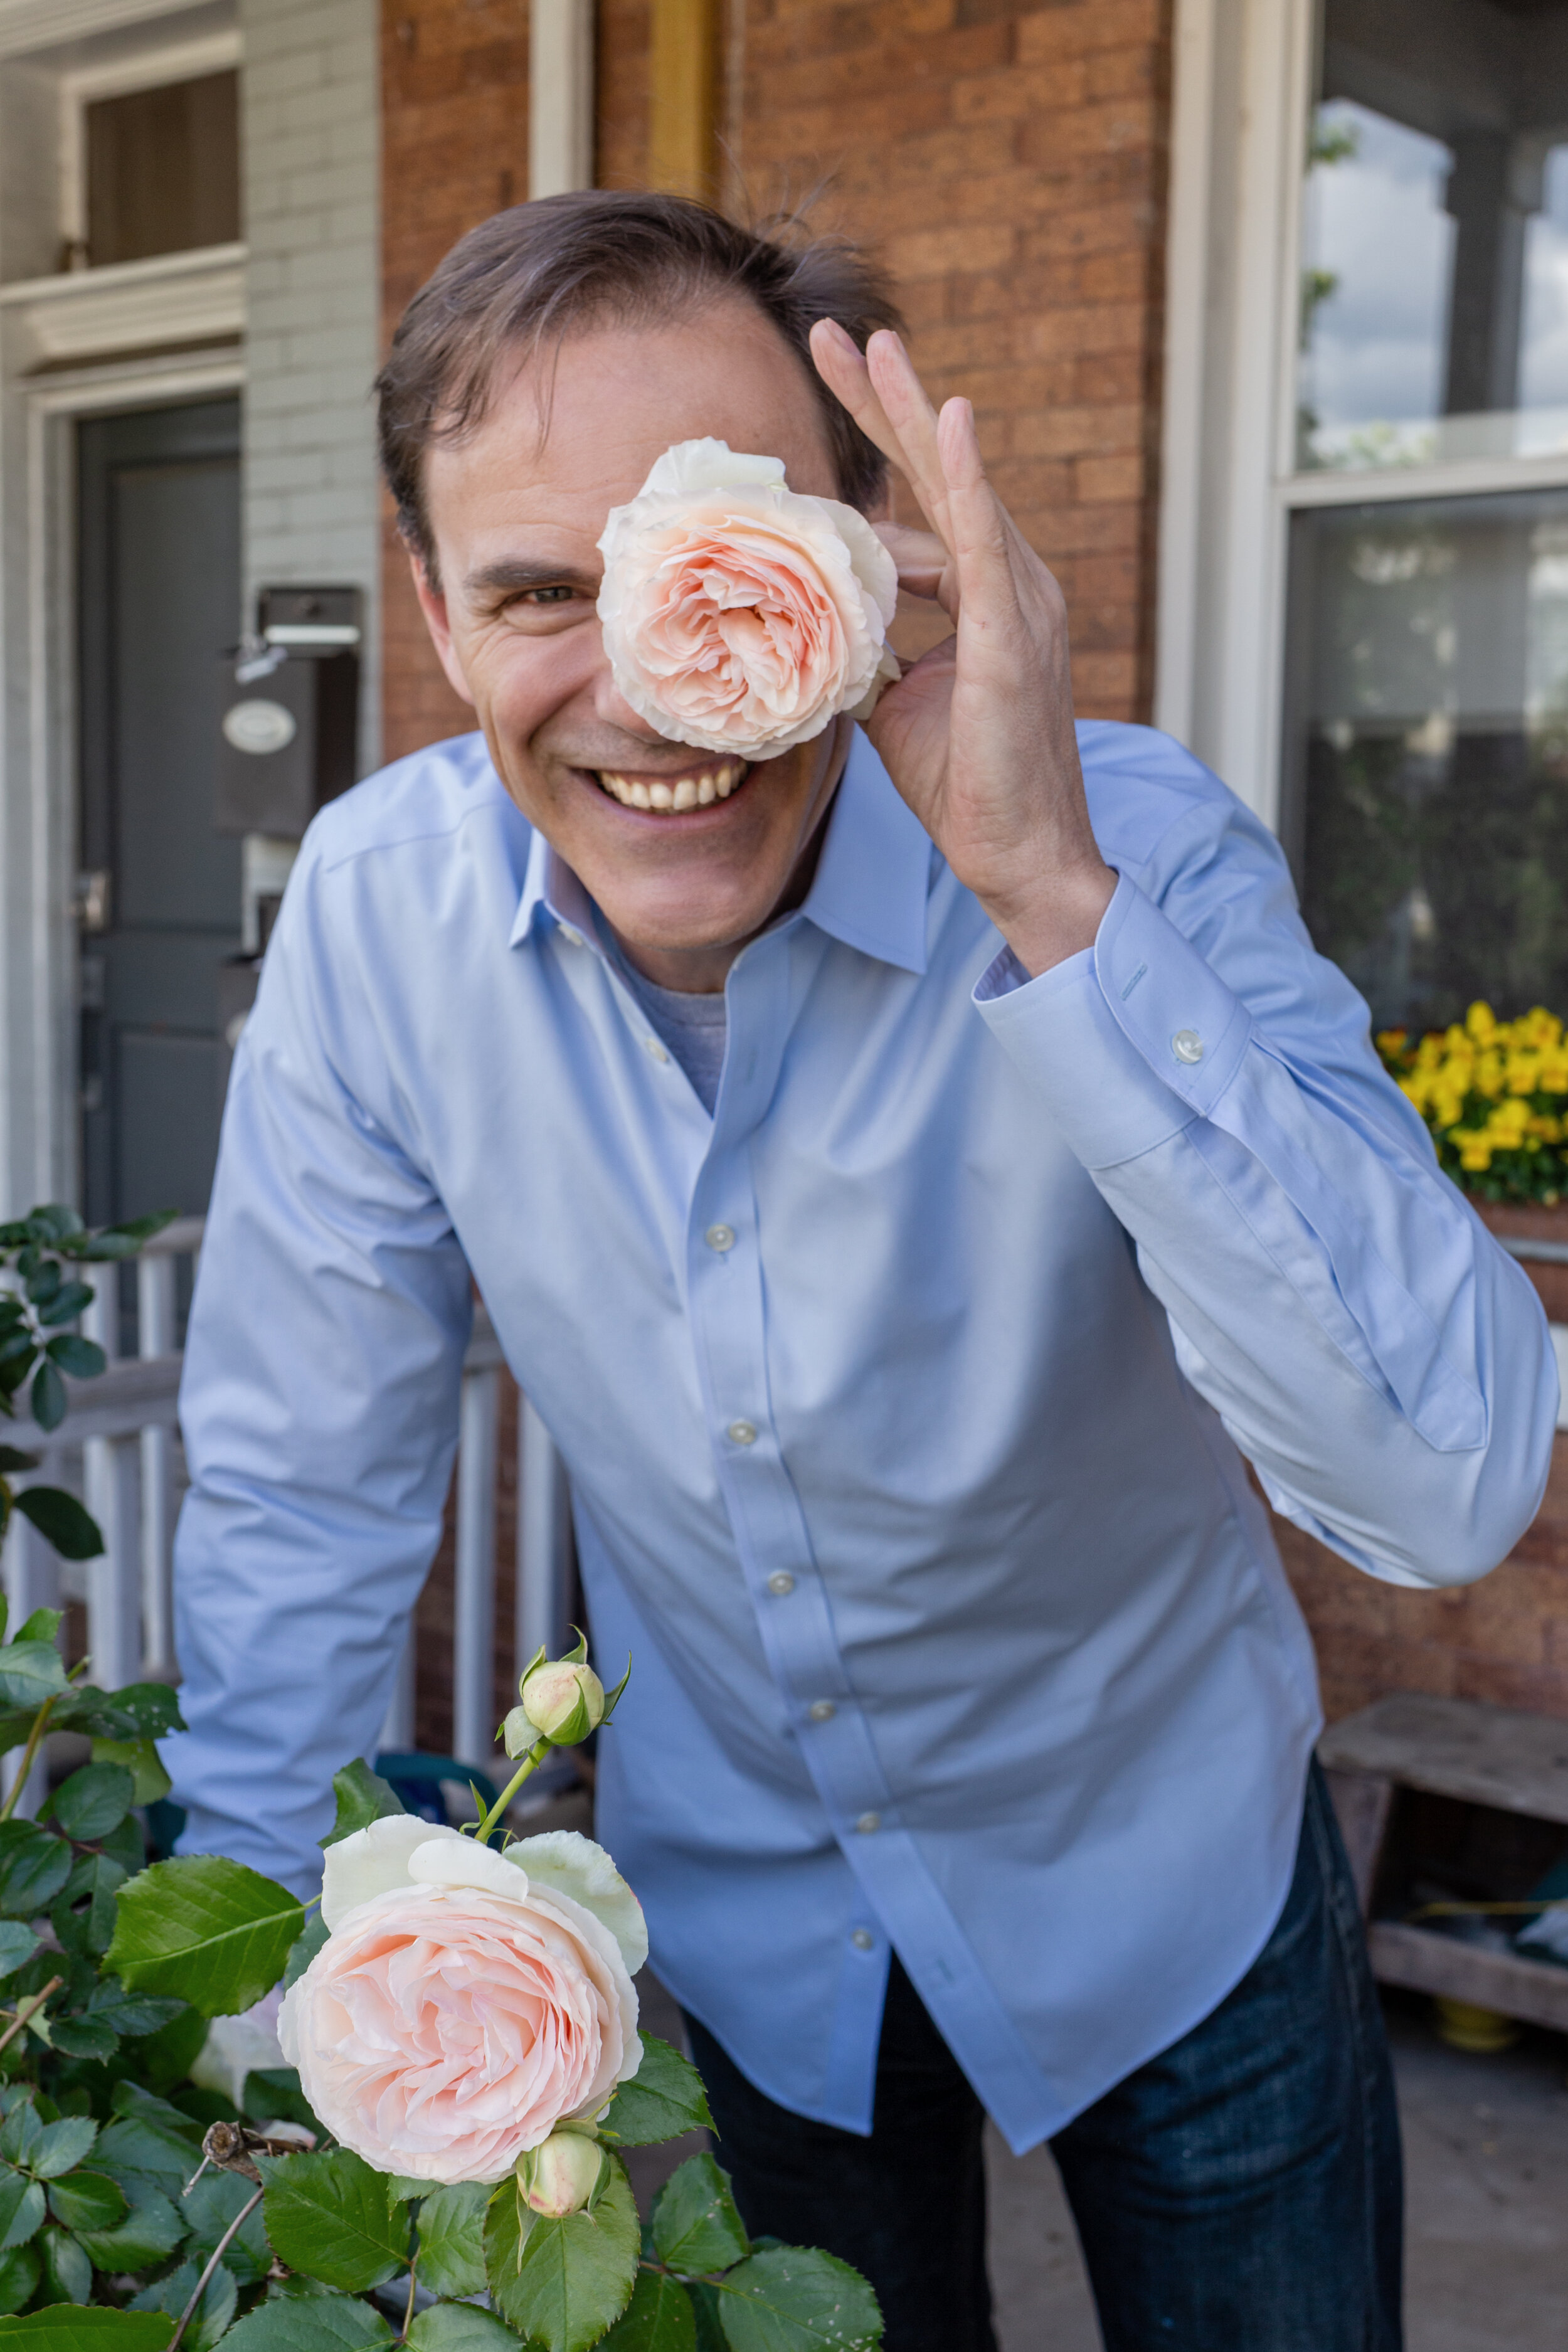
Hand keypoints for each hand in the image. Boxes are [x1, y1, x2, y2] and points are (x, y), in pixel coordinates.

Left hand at [810, 321, 1114, 975]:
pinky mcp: (1011, 637)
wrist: (1018, 853)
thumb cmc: (966, 782)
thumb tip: (813, 620)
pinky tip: (946, 422)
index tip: (824, 385)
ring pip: (957, 490)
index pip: (921, 503)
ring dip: (912, 414)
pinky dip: (964, 480)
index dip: (875, 446)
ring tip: (868, 350)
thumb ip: (864, 646)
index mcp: (983, 596)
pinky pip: (984, 544)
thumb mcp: (893, 699)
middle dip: (885, 401)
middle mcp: (1009, 584)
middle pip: (939, 472)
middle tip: (833, 333)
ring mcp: (1018, 605)